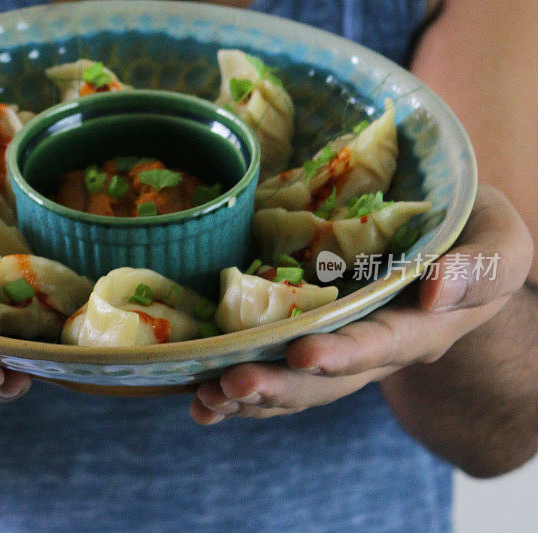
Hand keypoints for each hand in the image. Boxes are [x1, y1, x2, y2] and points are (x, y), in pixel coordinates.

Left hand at [191, 184, 533, 423]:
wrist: (445, 251)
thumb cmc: (471, 236)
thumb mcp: (498, 239)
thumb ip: (482, 266)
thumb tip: (440, 291)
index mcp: (421, 327)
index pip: (383, 345)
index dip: (344, 353)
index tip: (303, 353)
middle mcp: (375, 349)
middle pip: (326, 381)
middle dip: (278, 386)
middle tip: (230, 385)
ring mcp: (340, 349)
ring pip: (294, 386)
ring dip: (249, 396)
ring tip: (204, 399)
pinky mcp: (309, 340)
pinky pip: (275, 372)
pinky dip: (238, 389)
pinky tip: (199, 397)